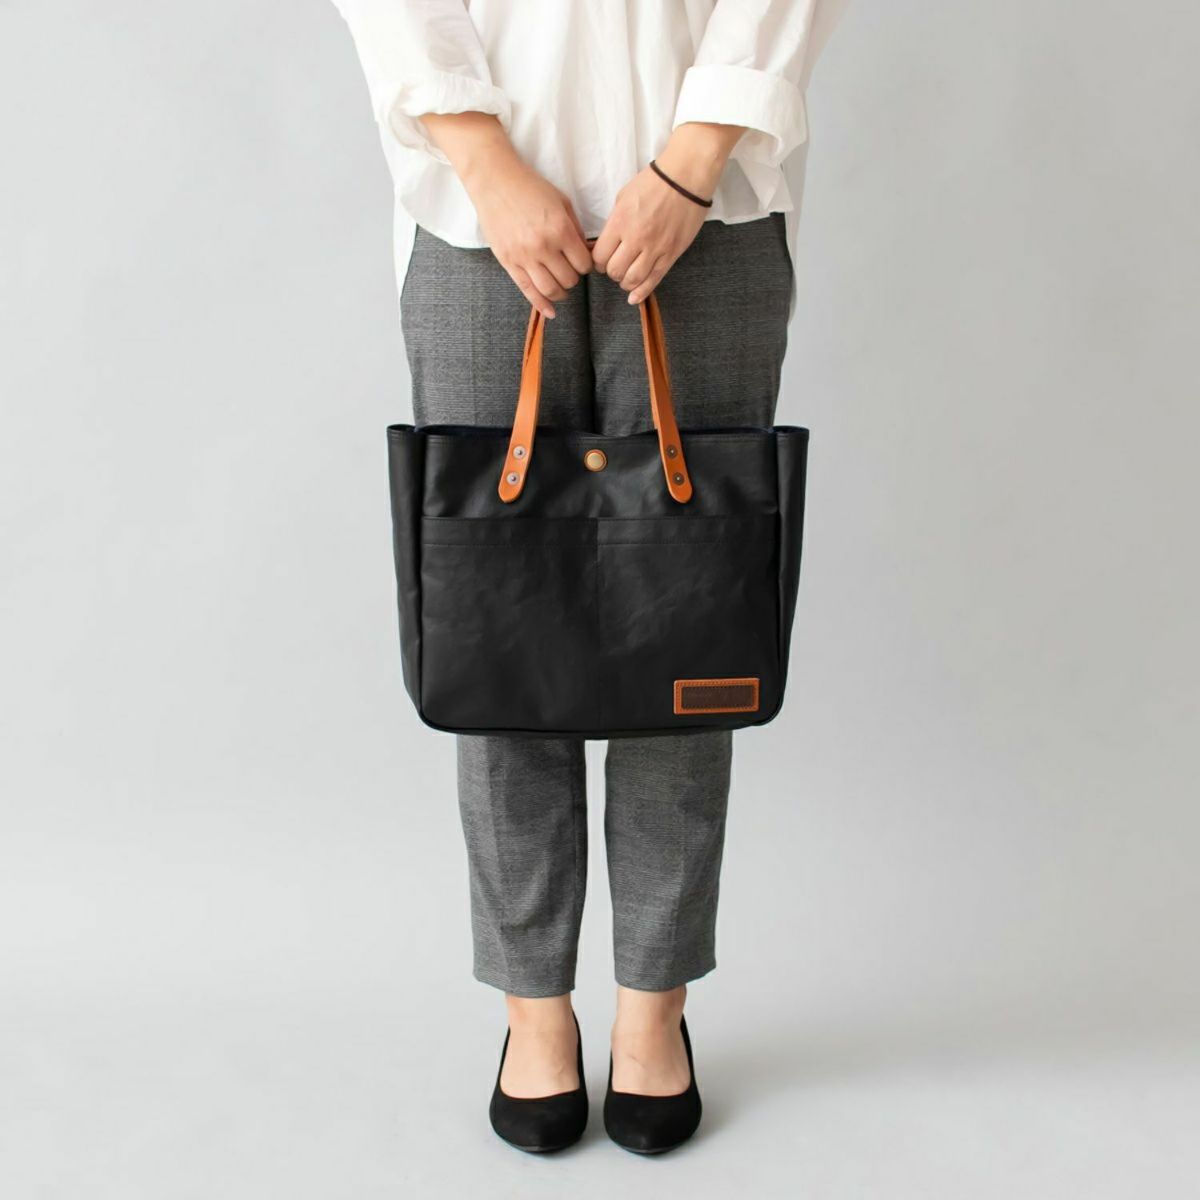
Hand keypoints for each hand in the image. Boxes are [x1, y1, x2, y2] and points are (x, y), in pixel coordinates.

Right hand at [419, 112, 591, 318]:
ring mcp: (524, 257)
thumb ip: (575, 229)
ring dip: (560, 292)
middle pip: (569, 279)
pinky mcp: (508, 262)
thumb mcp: (561, 202)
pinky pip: (528, 291)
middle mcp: (543, 246)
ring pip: (551, 290)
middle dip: (573, 277)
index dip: (586, 265)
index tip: (582, 261)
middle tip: (570, 270)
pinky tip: (551, 312)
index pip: (583, 264)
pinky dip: (542, 306)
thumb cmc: (530, 187)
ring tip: (561, 287)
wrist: (494, 180)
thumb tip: (585, 252)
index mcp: (560, 230)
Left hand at [591, 122, 745, 304]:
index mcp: (620, 222)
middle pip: (614, 271)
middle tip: (614, 266)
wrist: (685, 178)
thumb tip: (608, 243)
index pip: (599, 256)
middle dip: (611, 272)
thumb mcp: (623, 197)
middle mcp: (635, 239)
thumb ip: (614, 223)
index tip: (601, 259)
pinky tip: (634, 297)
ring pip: (632, 279)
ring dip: (625, 282)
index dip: (598, 261)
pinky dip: (641, 292)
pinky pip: (654, 280)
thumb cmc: (653, 182)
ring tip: (625, 277)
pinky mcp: (671, 254)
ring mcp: (655, 248)